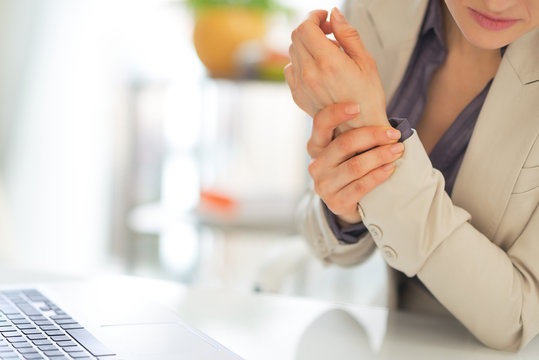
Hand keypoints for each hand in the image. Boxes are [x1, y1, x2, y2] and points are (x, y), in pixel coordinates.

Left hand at [285, 8, 388, 129]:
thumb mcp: (366, 61)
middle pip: (296, 37)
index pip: (305, 28)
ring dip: (306, 45)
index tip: (325, 18)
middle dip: (311, 28)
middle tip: (329, 32)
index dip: (313, 17)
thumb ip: (347, 35)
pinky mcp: (298, 96)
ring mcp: (301, 87)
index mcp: (328, 63)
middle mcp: (310, 75)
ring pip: (292, 52)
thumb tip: (334, 14)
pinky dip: (301, 62)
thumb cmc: (369, 97)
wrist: (361, 130)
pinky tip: (318, 68)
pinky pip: (290, 69)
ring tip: (328, 52)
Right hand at [308, 103, 402, 223]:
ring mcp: (324, 186)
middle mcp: (316, 165)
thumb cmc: (352, 167)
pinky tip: (390, 168)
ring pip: (355, 166)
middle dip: (372, 136)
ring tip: (397, 150)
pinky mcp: (336, 203)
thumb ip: (355, 133)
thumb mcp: (347, 150)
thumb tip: (383, 119)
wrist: (349, 204)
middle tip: (393, 134)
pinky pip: (360, 186)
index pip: (320, 124)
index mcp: (316, 146)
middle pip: (344, 144)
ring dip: (380, 156)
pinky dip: (378, 175)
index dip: (336, 113)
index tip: (357, 106)